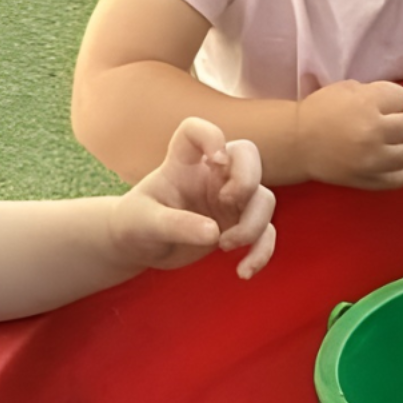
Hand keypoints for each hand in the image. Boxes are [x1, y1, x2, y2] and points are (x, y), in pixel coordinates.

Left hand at [115, 119, 276, 279]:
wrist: (140, 247)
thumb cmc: (136, 224)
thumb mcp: (145, 224)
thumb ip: (175, 224)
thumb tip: (214, 232)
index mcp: (182, 163)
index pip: (197, 131)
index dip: (211, 136)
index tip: (215, 161)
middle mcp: (211, 175)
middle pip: (248, 155)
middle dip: (248, 179)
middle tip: (228, 202)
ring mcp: (229, 200)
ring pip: (263, 198)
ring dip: (253, 225)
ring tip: (223, 246)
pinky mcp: (238, 225)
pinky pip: (266, 233)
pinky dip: (262, 252)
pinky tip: (243, 272)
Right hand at [296, 79, 402, 189]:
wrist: (297, 143)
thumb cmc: (320, 112)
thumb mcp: (347, 89)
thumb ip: (378, 94)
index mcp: (366, 103)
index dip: (393, 101)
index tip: (381, 106)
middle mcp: (374, 131)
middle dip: (398, 122)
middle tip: (382, 126)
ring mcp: (374, 159)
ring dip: (400, 146)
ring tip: (385, 144)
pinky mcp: (371, 180)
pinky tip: (393, 163)